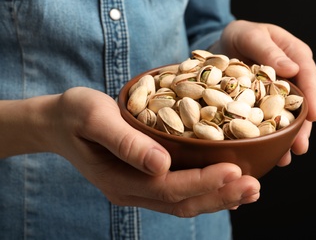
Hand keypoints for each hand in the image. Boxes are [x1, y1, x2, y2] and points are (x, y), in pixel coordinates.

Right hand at [48, 87, 259, 216]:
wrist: (58, 122)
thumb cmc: (75, 114)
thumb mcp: (94, 118)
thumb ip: (126, 141)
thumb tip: (161, 164)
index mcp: (119, 179)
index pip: (169, 187)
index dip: (203, 181)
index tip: (235, 169)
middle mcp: (132, 190)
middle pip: (183, 202)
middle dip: (220, 195)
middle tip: (255, 187)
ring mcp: (138, 188)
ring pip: (184, 202)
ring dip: (219, 197)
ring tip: (251, 189)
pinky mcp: (145, 179)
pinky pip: (179, 191)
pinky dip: (206, 190)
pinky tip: (228, 183)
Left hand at [216, 20, 315, 165]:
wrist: (221, 44)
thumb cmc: (239, 34)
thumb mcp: (251, 36)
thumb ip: (269, 51)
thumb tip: (293, 69)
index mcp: (295, 55)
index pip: (309, 76)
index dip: (312, 97)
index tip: (314, 116)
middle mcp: (291, 76)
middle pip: (301, 103)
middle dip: (302, 127)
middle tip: (300, 148)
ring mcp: (277, 92)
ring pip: (286, 116)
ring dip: (287, 138)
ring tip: (286, 158)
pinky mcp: (262, 103)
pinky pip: (268, 119)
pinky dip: (269, 134)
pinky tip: (268, 151)